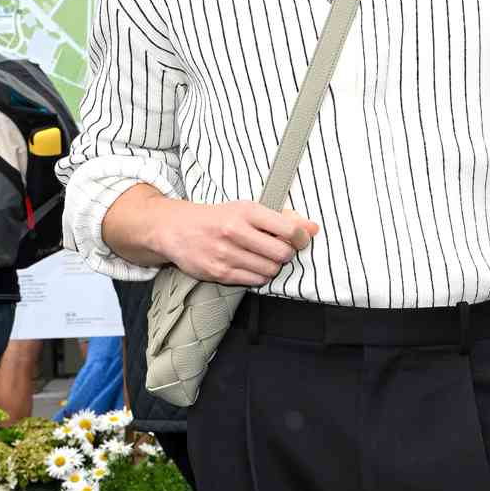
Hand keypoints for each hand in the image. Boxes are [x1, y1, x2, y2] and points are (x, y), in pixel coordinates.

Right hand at [153, 199, 319, 285]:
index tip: (301, 239)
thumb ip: (280, 218)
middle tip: (280, 250)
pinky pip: (255, 281)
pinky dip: (259, 276)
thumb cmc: (216, 218)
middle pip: (282, 253)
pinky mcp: (220, 273)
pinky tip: (251, 266)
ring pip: (270, 270)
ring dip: (273, 266)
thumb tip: (313, 228)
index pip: (288, 229)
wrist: (176, 229)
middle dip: (287, 254)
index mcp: (245, 211)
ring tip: (262, 258)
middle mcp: (235, 231)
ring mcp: (226, 254)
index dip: (301, 237)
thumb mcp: (246, 209)